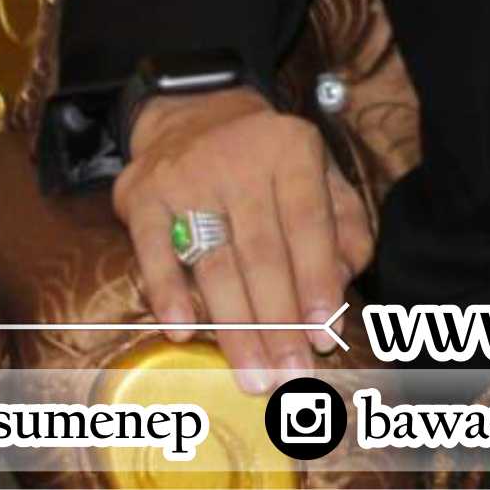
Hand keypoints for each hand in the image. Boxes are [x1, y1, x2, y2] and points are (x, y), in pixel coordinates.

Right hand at [110, 88, 376, 391]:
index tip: (324, 332)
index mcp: (291, 150)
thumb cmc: (269, 160)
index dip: (316, 279)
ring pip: (214, 264)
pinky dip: (168, 294)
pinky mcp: (144, 196)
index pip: (308, 221)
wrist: (193, 112)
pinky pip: (154, 252)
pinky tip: (184, 333)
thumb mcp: (319, 171)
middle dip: (278, 323)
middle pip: (261, 254)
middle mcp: (239, 160)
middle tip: (291, 375)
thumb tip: (345, 279)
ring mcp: (187, 177)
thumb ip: (344, 224)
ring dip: (234, 328)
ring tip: (254, 376)